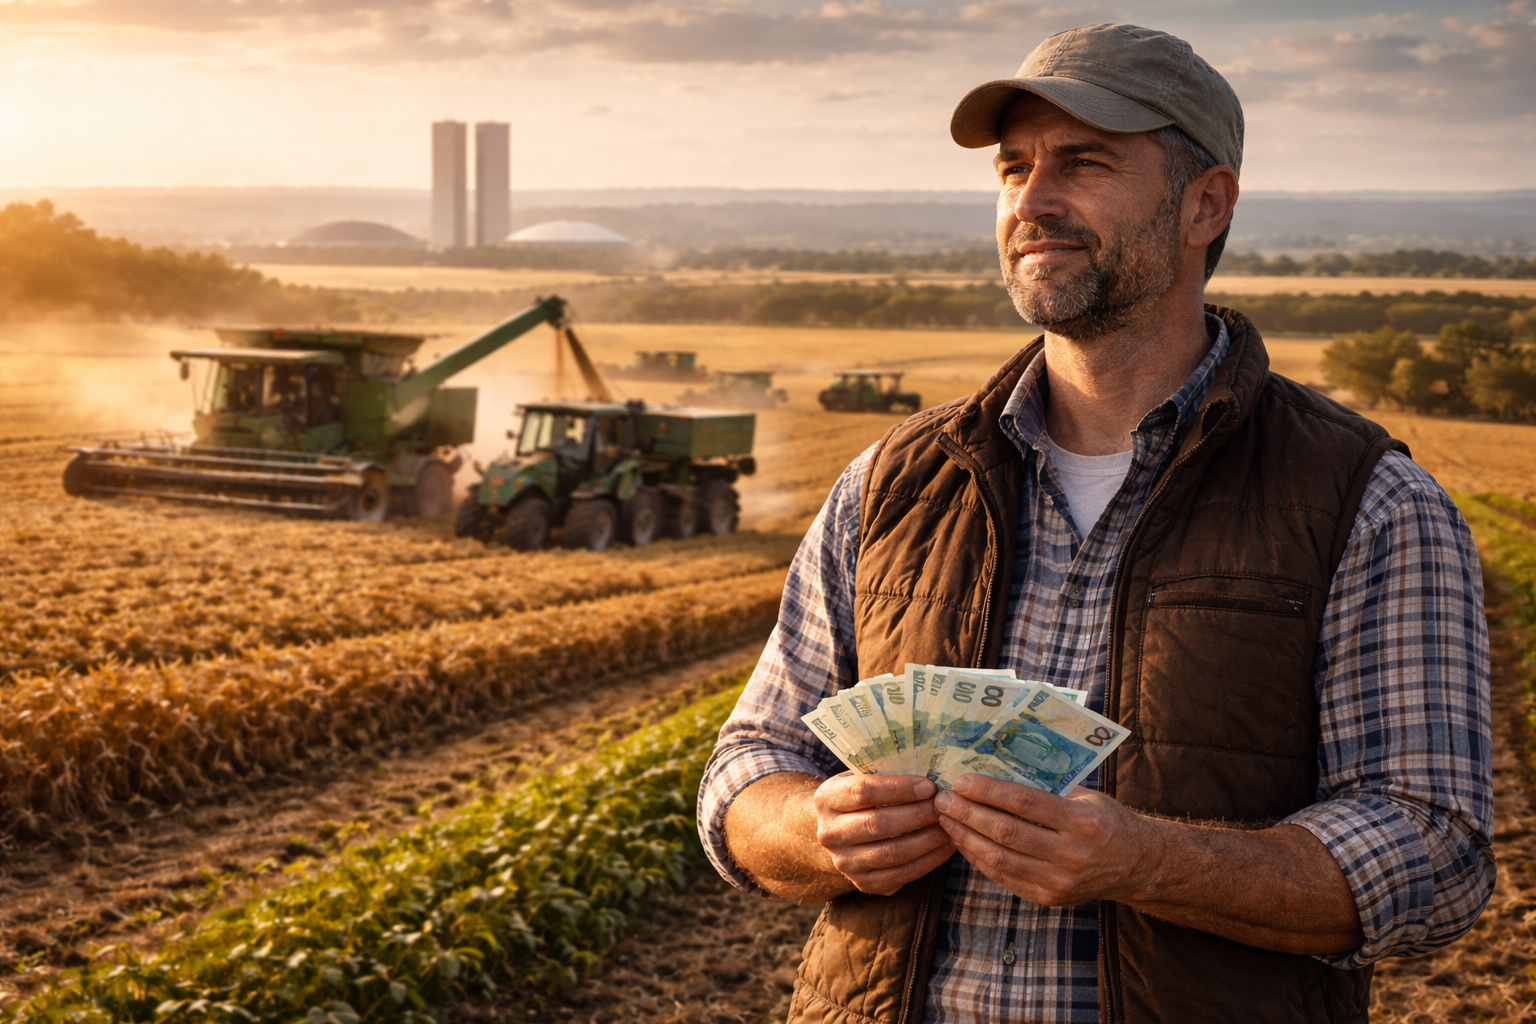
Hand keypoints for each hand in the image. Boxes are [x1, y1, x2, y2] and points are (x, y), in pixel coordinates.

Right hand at [814, 773, 954, 894]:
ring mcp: (844, 862)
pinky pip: (901, 874)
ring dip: (927, 840)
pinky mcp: (862, 883)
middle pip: (878, 824)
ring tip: (949, 826)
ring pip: (892, 853)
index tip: (929, 786)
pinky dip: (928, 861)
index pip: (864, 791)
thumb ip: (884, 773)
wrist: (838, 834)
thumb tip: (929, 769)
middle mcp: (830, 833)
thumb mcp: (859, 778)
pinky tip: (945, 847)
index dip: (899, 788)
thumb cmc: (858, 798)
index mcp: (826, 799)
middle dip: (917, 815)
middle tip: (944, 807)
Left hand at [933, 774, 1164, 905]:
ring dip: (966, 837)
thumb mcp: (1085, 797)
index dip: (988, 791)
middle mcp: (1070, 855)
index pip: (1024, 803)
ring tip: (945, 819)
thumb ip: (1047, 788)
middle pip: (1006, 832)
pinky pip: (1004, 877)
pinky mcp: (1048, 898)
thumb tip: (995, 769)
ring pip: (999, 858)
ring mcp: (1058, 882)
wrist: (1136, 865)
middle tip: (942, 799)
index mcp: (1081, 822)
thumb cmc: (1106, 821)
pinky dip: (979, 858)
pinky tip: (963, 842)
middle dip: (967, 814)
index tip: (961, 781)